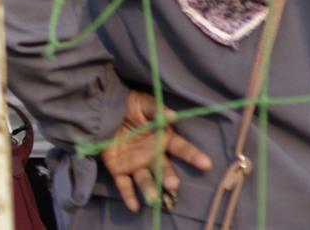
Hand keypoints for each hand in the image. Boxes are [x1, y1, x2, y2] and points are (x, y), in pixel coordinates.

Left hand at [101, 89, 211, 212]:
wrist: (104, 108)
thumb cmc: (130, 105)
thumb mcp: (143, 103)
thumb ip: (156, 110)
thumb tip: (172, 116)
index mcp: (162, 138)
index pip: (180, 148)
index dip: (192, 155)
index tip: (206, 163)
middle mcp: (152, 154)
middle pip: (163, 168)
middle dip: (168, 176)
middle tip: (173, 184)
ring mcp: (136, 163)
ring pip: (145, 179)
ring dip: (149, 189)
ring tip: (154, 198)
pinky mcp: (118, 168)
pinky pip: (124, 184)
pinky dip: (128, 196)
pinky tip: (134, 207)